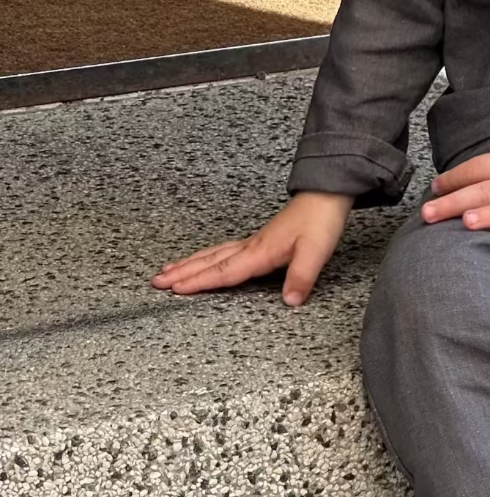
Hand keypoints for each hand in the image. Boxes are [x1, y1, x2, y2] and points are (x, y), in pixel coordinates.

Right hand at [152, 191, 354, 306]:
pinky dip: (208, 256)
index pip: (225, 271)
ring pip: (215, 254)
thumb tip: (290, 302)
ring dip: (190, 263)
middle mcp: (252, 246)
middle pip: (211, 261)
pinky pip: (225, 250)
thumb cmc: (321, 221)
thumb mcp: (316, 252)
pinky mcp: (261, 239)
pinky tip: (205, 259)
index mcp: (260, 252)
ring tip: (168, 271)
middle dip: (183, 273)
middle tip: (155, 282)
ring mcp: (254, 241)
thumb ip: (301, 277)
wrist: (327, 195)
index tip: (174, 290)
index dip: (200, 282)